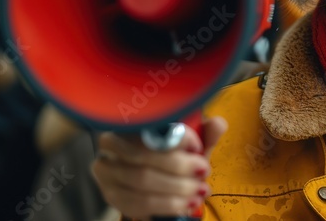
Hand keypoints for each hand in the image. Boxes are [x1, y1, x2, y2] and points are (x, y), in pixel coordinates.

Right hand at [92, 117, 227, 217]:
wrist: (161, 185)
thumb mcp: (192, 145)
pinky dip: (167, 204)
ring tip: (199, 190)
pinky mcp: (112, 195)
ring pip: (142, 180)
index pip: (148, 125)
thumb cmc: (175, 158)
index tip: (198, 147)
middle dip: (179, 166)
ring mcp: (107, 171)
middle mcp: (111, 142)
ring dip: (176, 188)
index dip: (176, 138)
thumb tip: (218, 124)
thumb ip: (205, 134)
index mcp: (131, 121)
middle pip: (144, 155)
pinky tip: (185, 204)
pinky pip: (139, 202)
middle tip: (203, 171)